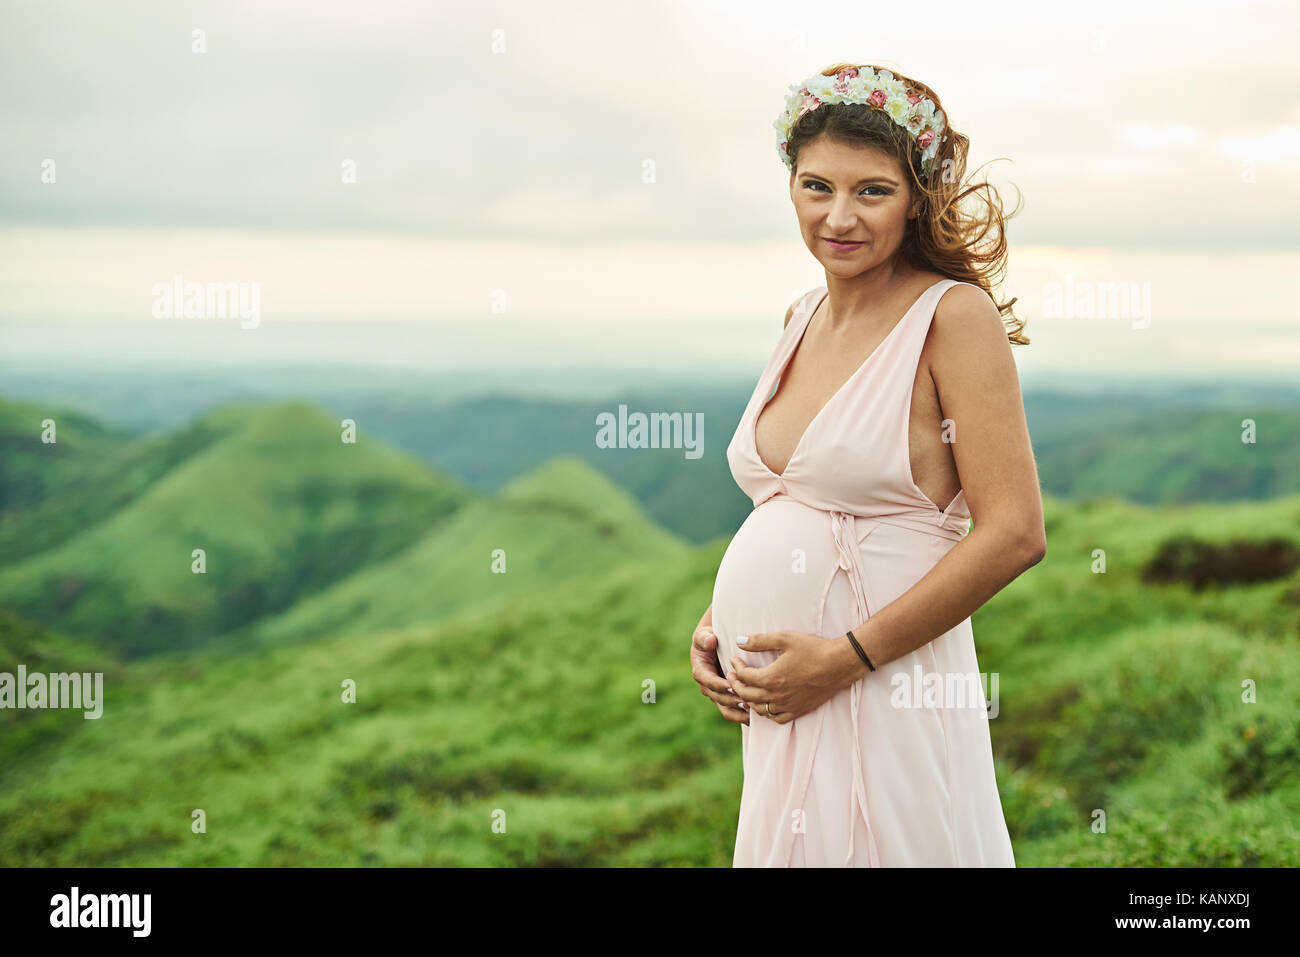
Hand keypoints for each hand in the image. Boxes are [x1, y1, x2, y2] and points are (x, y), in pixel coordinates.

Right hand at [691, 621, 749, 725]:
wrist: (719, 640)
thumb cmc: (712, 634)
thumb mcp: (705, 633)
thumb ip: (705, 637)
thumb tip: (710, 641)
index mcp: (700, 671)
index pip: (708, 681)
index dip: (719, 685)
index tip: (732, 685)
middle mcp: (707, 685)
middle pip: (718, 698)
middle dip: (732, 700)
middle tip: (746, 700)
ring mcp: (718, 693)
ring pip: (725, 709)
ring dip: (738, 712)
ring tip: (752, 712)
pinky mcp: (728, 698)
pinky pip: (734, 711)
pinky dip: (743, 715)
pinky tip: (756, 716)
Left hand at [727, 631, 847, 724]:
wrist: (840, 664)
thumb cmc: (813, 649)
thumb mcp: (785, 639)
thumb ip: (760, 641)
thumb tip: (739, 640)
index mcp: (771, 678)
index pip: (743, 677)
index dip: (735, 668)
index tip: (734, 659)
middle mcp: (777, 695)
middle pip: (747, 695)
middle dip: (736, 685)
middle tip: (732, 676)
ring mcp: (788, 705)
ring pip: (759, 710)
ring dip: (748, 700)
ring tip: (745, 690)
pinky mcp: (799, 710)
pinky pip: (776, 718)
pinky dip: (765, 713)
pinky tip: (764, 705)